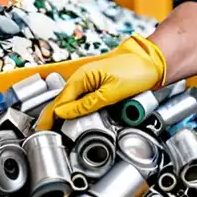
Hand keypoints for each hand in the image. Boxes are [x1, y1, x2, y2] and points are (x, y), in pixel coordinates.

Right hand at [36, 35, 166, 130]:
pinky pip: (84, 99)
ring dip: (65, 116)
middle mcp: (83, 79)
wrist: (154, 60)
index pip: (58, 103)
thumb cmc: (137, 70)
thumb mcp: (111, 92)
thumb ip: (87, 104)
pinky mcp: (100, 85)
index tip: (42, 133)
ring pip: (72, 102)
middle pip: (62, 103)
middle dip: (53, 119)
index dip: (49, 119)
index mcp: (82, 78)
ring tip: (59, 132)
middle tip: (47, 136)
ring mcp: (91, 81)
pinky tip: (77, 120)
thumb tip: (64, 114)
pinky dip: (78, 110)